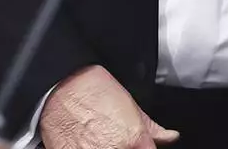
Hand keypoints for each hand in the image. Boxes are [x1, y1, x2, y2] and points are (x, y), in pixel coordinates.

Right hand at [41, 65, 177, 148]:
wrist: (58, 85)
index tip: (138, 146)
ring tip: (98, 140)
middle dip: (125, 148)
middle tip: (114, 140)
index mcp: (135, 142)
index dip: (143, 148)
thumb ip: (152, 127)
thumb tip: (170, 136)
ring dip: (105, 148)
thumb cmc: (91, 88)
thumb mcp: (129, 103)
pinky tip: (86, 144)